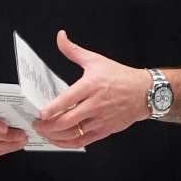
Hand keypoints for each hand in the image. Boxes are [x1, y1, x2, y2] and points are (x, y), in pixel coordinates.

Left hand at [33, 31, 150, 148]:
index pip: (68, 99)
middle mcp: (95, 104)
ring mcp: (100, 119)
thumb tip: (60, 37)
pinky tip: (58, 139)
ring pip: (73, 134)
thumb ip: (73, 51)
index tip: (40, 114)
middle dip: (47, 126)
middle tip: (36, 124)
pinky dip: (67, 143)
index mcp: (91, 85)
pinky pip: (83, 142)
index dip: (52, 109)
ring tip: (44, 132)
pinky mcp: (105, 130)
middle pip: (67, 121)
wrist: (145, 92)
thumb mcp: (96, 60)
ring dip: (55, 136)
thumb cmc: (120, 76)